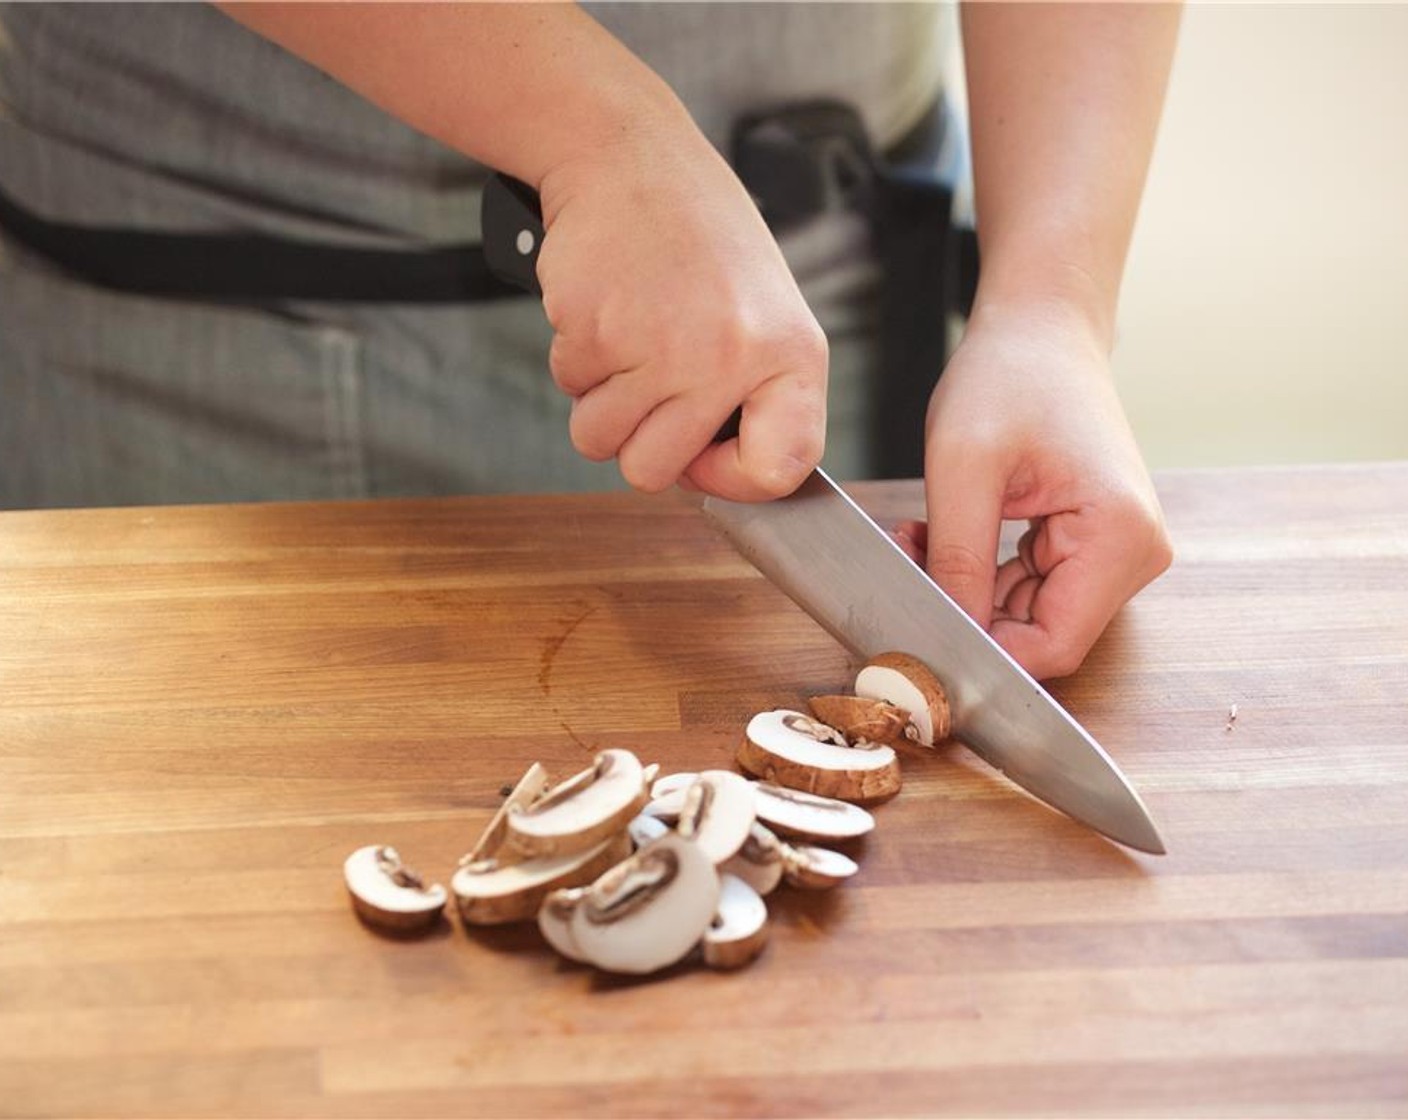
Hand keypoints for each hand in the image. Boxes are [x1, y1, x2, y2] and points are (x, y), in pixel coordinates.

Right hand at [535, 113, 827, 500]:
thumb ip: (752, 395)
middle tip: (648, 383)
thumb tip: (719, 475)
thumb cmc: (698, 238)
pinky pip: (568, 387)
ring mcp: (660, 347)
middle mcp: (730, 357)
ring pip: (599, 440)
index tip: (706, 453)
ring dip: (599, 400)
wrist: (630, 156)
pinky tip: (605, 306)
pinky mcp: (594, 330)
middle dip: (636, 441)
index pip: (778, 469)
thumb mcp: (761, 312)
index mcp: (790, 354)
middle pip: (654, 473)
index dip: (731, 478)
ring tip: (628, 338)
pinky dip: (575, 355)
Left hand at [893, 300, 1171, 679]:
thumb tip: (943, 637)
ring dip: (965, 592)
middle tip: (904, 567)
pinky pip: (1028, 589)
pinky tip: (939, 538)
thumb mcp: (963, 469)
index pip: (1052, 647)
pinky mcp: (1090, 544)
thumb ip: (957, 562)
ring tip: (915, 540)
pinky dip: (979, 574)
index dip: (982, 653)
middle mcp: (1135, 553)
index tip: (918, 629)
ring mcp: (1115, 550)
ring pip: (1027, 616)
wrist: (1040, 329)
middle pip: (1041, 635)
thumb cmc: (1010, 376)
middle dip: (966, 614)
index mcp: (1121, 535)